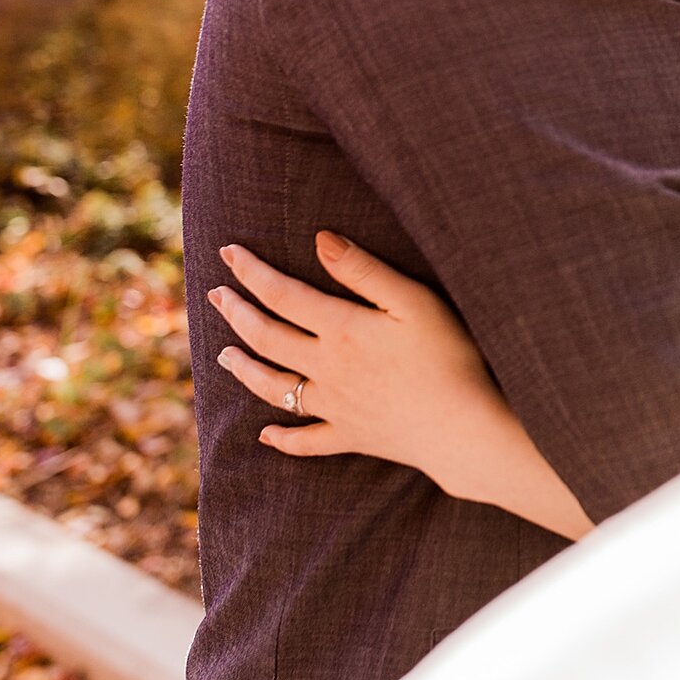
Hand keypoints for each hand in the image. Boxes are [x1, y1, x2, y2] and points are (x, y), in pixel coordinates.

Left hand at [210, 233, 590, 538]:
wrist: (464, 430)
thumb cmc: (449, 358)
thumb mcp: (413, 301)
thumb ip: (364, 270)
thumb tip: (320, 239)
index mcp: (341, 329)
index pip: (281, 294)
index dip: (251, 272)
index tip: (228, 253)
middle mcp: (327, 368)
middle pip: (268, 337)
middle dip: (237, 313)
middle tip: (215, 296)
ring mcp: (335, 406)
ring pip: (275, 386)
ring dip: (245, 369)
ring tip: (224, 356)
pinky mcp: (352, 437)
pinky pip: (308, 441)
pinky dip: (284, 439)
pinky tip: (265, 435)